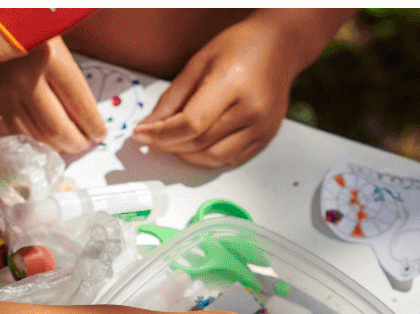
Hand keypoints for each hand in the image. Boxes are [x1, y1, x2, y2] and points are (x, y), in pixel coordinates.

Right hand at [0, 38, 106, 155]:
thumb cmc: (17, 16)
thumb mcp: (49, 34)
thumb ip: (63, 71)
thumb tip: (81, 114)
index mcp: (49, 57)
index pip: (81, 106)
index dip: (93, 126)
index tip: (98, 134)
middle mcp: (25, 79)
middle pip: (57, 130)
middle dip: (74, 143)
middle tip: (80, 144)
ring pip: (30, 138)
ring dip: (47, 149)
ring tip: (57, 148)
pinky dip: (1, 153)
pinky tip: (15, 157)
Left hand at [132, 13, 304, 165]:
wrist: (278, 48)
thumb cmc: (239, 48)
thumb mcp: (198, 63)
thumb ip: (172, 99)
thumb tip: (149, 127)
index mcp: (232, 83)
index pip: (191, 123)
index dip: (161, 134)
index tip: (141, 135)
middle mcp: (251, 109)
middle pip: (200, 142)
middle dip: (170, 145)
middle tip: (152, 139)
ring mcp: (261, 127)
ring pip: (214, 158)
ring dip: (188, 155)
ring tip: (174, 143)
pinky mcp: (265, 138)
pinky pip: (231, 159)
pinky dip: (208, 158)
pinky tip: (196, 146)